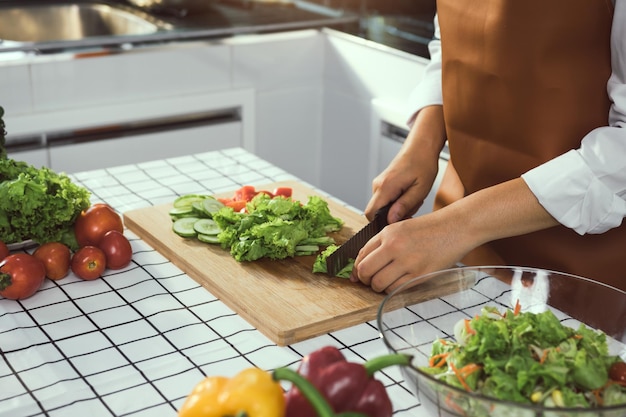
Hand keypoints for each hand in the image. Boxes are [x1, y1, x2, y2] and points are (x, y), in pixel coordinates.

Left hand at [351, 178, 559, 292]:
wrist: (456, 227)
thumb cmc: (429, 228)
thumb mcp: (400, 228)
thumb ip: (380, 243)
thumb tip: (363, 263)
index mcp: (387, 233)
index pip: (361, 256)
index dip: (356, 269)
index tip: (357, 276)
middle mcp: (394, 247)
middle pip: (366, 272)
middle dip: (365, 280)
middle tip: (371, 281)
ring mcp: (408, 262)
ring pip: (379, 284)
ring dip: (379, 287)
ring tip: (387, 282)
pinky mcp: (420, 275)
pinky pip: (396, 289)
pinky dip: (394, 290)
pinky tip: (400, 283)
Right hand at [364, 105, 446, 222]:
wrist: (421, 147)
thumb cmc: (423, 165)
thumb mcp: (420, 189)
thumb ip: (404, 206)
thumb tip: (390, 220)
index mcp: (385, 187)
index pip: (370, 214)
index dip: (382, 223)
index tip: (399, 222)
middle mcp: (378, 185)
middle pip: (378, 212)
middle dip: (394, 216)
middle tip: (413, 207)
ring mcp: (379, 184)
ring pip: (383, 207)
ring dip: (399, 208)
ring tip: (414, 198)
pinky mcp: (383, 184)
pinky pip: (386, 200)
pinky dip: (398, 202)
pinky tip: (410, 194)